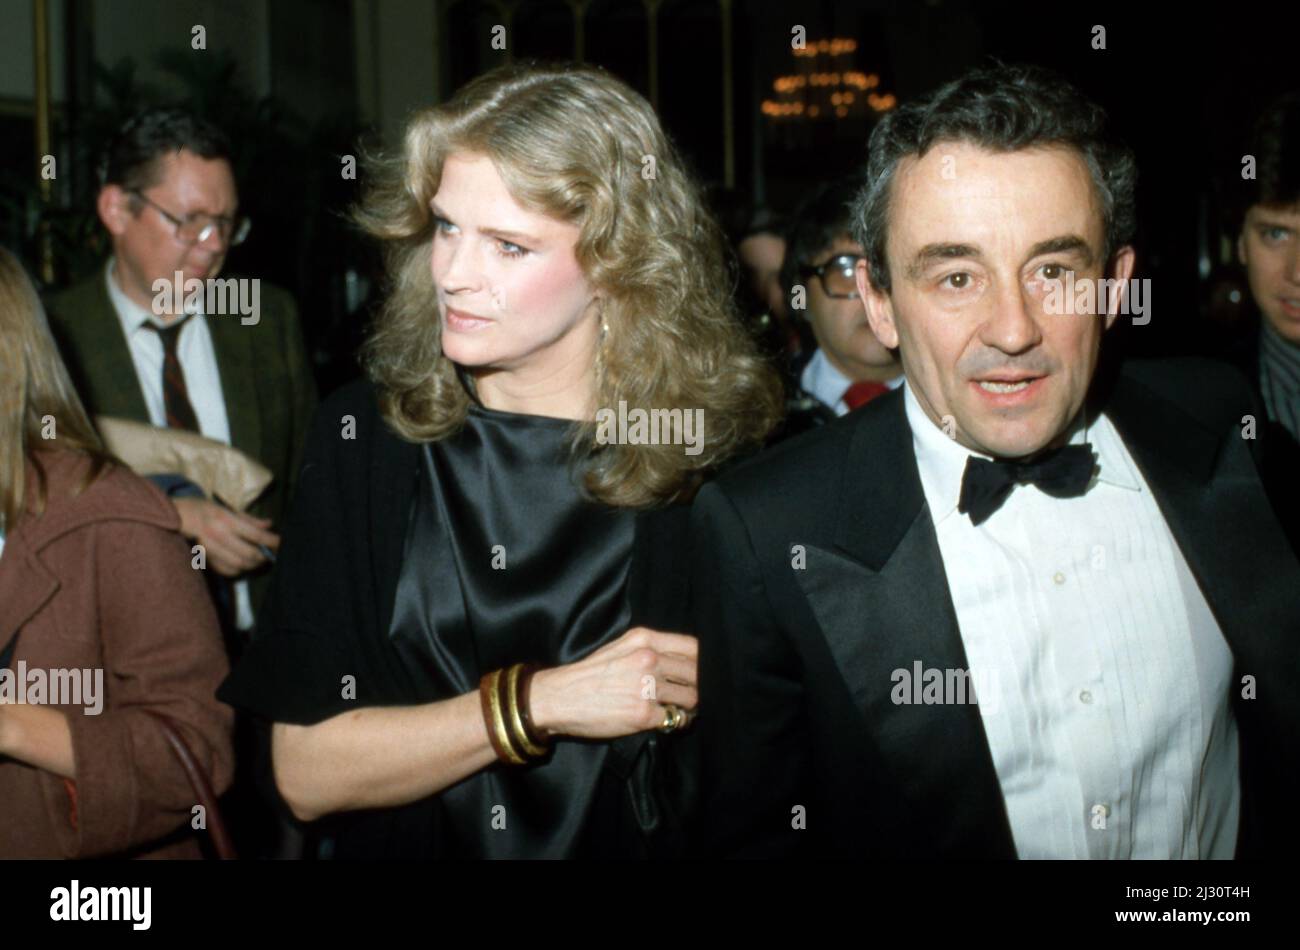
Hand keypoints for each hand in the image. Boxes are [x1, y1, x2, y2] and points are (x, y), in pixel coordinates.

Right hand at [174, 497, 279, 577]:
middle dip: (263, 556)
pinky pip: (226, 570)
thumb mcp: (227, 508)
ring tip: (259, 559)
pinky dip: (238, 570)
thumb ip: (249, 519)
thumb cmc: (204, 509)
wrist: (176, 516)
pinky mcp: (204, 558)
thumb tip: (269, 525)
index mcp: (226, 520)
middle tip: (270, 554)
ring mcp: (210, 549)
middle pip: (249, 553)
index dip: (271, 541)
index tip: (281, 544)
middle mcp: (218, 535)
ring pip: (238, 565)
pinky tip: (243, 564)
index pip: (255, 535)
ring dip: (252, 564)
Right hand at [527, 627, 697, 739]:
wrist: (559, 697)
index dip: (704, 662)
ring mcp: (647, 687)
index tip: (703, 672)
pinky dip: (675, 723)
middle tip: (692, 694)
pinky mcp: (643, 714)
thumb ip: (651, 648)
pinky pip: (675, 720)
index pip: (693, 647)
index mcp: (645, 640)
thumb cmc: (589, 673)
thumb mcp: (620, 647)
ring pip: (691, 698)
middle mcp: (649, 660)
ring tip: (678, 709)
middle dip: (698, 686)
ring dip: (688, 707)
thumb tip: (683, 660)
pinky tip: (666, 721)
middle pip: (697, 673)